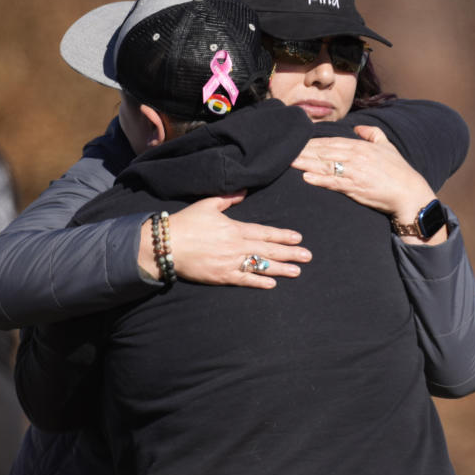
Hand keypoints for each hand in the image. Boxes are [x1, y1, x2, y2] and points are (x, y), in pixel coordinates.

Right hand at [138, 191, 311, 288]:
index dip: (282, 235)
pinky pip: (244, 280)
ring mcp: (229, 262)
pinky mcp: (220, 276)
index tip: (298, 238)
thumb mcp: (207, 204)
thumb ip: (227, 198)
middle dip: (290, 253)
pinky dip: (259, 282)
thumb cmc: (187, 223)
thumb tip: (243, 191)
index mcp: (234, 228)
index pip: (264, 232)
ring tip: (297, 271)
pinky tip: (272, 283)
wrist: (166, 244)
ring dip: (280, 269)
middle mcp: (236, 246)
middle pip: (268, 250)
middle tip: (308, 256)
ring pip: (260, 266)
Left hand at [292, 125, 436, 215]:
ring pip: (324, 165)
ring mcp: (355, 172)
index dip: (312, 142)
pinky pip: (334, 183)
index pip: (331, 142)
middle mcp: (356, 156)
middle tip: (283, 150)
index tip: (296, 142)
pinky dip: (319, 180)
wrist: (410, 193)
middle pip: (323, 152)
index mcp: (361, 146)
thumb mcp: (388, 147)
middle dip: (302, 151)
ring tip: (288, 162)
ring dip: (305, 164)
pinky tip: (306, 178)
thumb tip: (358, 128)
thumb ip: (373, 134)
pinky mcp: (356, 187)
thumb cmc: (399, 171)